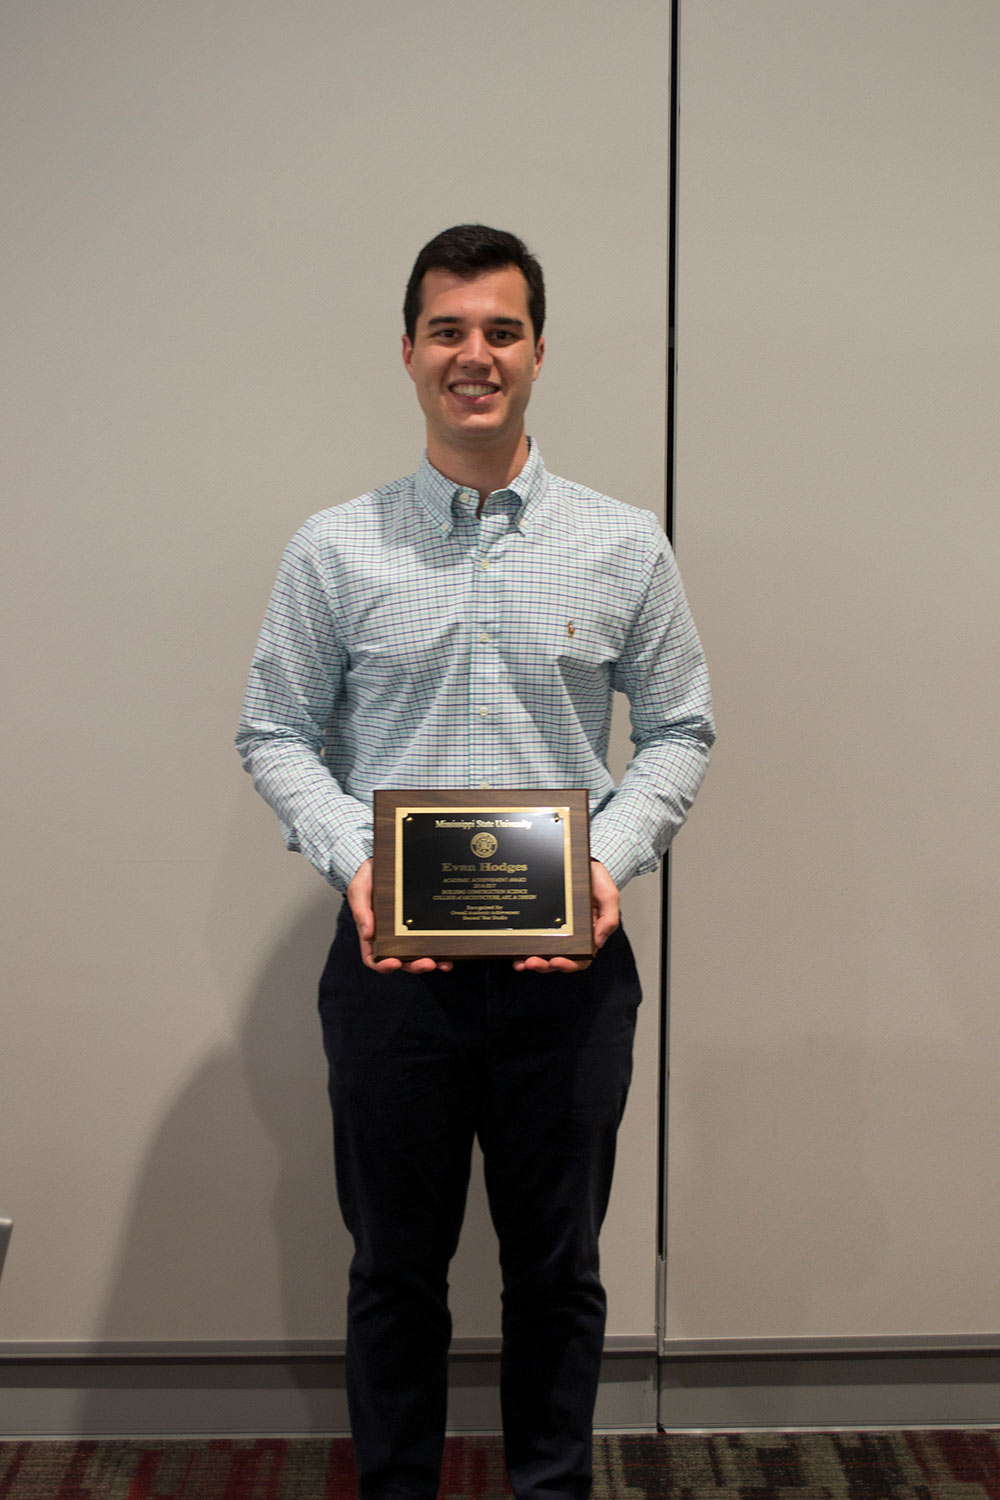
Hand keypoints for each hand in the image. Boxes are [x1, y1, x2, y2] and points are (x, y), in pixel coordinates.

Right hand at [346, 859, 452, 973]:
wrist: (381, 864)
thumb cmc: (367, 880)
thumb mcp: (359, 891)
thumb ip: (361, 911)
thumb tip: (367, 934)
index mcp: (372, 935)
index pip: (374, 959)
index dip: (383, 966)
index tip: (394, 964)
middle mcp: (390, 938)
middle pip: (402, 961)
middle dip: (415, 966)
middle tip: (428, 963)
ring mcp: (406, 932)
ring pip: (418, 955)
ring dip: (432, 962)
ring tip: (444, 963)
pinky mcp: (420, 924)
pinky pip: (430, 939)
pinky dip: (440, 948)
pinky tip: (450, 950)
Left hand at [512, 859, 619, 973]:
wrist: (580, 862)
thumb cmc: (597, 880)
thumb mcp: (609, 897)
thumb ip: (609, 919)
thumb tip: (597, 943)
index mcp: (589, 935)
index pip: (580, 958)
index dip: (568, 964)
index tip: (556, 961)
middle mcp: (571, 937)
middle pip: (557, 960)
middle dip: (544, 965)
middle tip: (531, 962)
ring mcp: (555, 931)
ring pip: (543, 954)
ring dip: (530, 961)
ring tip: (520, 962)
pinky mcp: (542, 922)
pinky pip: (533, 938)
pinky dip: (523, 948)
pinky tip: (515, 952)